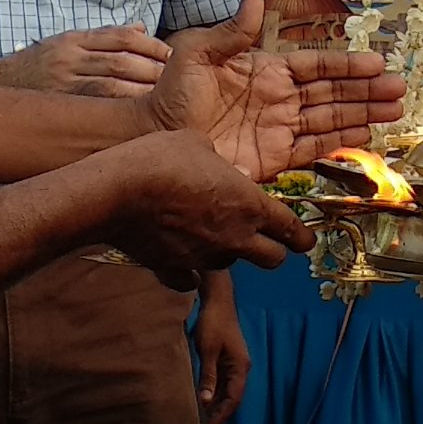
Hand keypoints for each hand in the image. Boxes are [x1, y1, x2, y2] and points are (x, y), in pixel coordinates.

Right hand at [0, 25, 173, 97]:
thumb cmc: (37, 66)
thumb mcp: (67, 42)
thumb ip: (104, 37)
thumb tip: (142, 28)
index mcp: (73, 39)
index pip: (120, 37)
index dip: (150, 44)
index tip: (171, 54)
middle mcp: (69, 58)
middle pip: (120, 60)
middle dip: (152, 68)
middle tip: (177, 78)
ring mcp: (63, 83)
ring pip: (111, 84)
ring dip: (141, 90)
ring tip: (165, 97)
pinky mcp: (60, 104)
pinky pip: (96, 106)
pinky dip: (121, 109)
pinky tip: (140, 116)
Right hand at [100, 129, 315, 288]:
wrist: (117, 192)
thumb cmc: (161, 159)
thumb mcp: (197, 144)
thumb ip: (218, 162)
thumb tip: (221, 170)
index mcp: (249, 206)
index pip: (291, 230)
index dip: (302, 237)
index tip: (306, 241)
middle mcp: (234, 237)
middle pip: (272, 260)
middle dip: (273, 252)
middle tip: (265, 242)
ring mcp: (205, 258)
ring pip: (229, 264)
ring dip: (225, 252)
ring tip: (206, 234)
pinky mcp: (174, 270)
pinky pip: (189, 279)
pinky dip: (188, 271)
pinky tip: (179, 258)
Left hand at [147, 0, 404, 179]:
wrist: (152, 141)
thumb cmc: (168, 95)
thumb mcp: (195, 54)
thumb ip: (229, 30)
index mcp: (263, 70)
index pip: (314, 65)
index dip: (346, 65)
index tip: (376, 62)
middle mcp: (277, 99)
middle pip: (331, 92)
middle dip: (366, 90)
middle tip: (400, 89)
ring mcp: (277, 129)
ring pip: (330, 118)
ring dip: (363, 113)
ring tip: (395, 110)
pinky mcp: (272, 158)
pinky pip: (314, 147)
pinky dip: (341, 141)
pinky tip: (366, 134)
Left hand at [194, 274, 250, 423]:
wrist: (216, 299)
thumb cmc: (213, 322)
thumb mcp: (207, 350)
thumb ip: (208, 376)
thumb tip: (205, 401)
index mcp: (240, 367)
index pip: (234, 398)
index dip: (222, 415)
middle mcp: (240, 367)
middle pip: (232, 396)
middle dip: (219, 412)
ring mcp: (234, 362)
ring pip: (226, 390)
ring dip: (215, 403)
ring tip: (201, 417)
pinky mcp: (226, 358)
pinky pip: (221, 381)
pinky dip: (213, 391)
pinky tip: (202, 398)